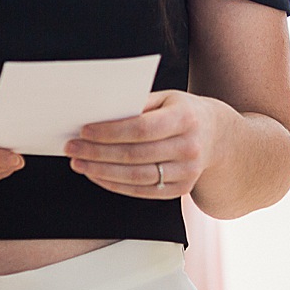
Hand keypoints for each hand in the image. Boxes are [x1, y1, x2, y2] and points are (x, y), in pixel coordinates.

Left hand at [65, 90, 227, 198]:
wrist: (217, 136)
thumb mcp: (166, 98)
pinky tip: (97, 175)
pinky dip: (115, 185)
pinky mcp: (182, 189)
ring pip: (136, 177)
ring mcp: (188, 172)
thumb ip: (138, 104)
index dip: (110, 132)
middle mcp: (189, 147)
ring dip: (102, 172)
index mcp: (185, 118)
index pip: (141, 128)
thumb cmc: (183, 112)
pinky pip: (142, 191)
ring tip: (79, 164)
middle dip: (98, 153)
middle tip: (73, 149)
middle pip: (135, 155)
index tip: (84, 131)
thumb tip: (99, 113)